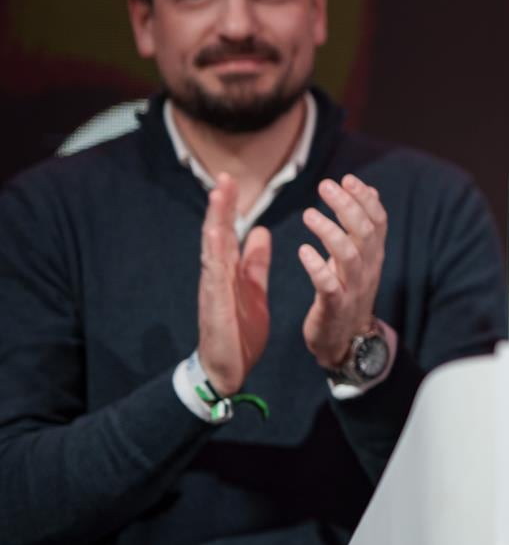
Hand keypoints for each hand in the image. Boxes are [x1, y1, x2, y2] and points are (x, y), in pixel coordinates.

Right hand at [197, 174, 271, 396]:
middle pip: (217, 234)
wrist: (228, 368)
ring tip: (218, 195)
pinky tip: (215, 235)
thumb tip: (260, 231)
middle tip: (224, 177)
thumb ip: (255, 261)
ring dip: (215, 221)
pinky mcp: (214, 304)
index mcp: (229, 270)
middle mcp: (217, 275)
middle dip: (221, 206)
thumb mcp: (254, 288)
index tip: (233, 181)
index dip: (230, 207)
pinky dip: (214, 253)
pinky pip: (214, 275)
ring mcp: (213, 288)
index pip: (229, 232)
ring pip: (213, 249)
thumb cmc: (239, 329)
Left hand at [298, 175, 387, 367]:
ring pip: (349, 254)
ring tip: (308, 214)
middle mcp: (368, 268)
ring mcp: (353, 288)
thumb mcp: (360, 258)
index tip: (347, 178)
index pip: (378, 221)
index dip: (365, 198)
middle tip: (326, 186)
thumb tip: (370, 190)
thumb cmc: (347, 293)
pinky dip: (316, 266)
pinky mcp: (334, 306)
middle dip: (347, 206)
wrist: (345, 340)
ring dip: (330, 231)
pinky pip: (329, 284)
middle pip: (364, 232)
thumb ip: (363, 226)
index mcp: (373, 255)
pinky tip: (302, 250)